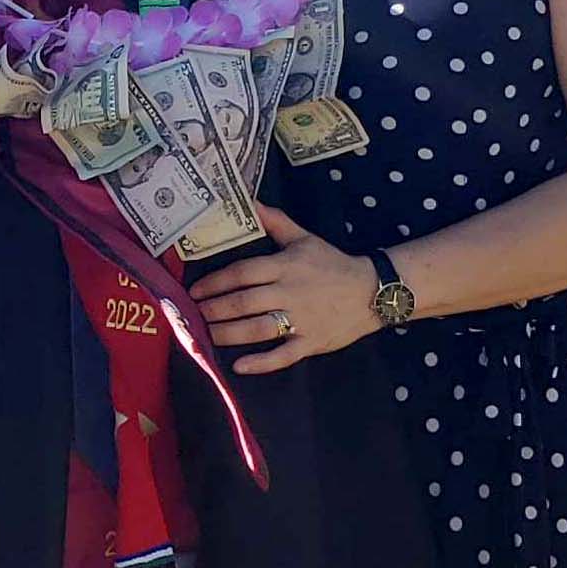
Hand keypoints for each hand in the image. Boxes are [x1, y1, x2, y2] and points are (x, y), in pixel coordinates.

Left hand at [188, 202, 374, 374]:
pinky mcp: (311, 342)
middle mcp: (290, 292)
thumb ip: (275, 221)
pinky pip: (283, 355)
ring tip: (206, 335)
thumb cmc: (333, 264)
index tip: (195, 291)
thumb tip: (249, 201)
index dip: (215, 282)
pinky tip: (239, 366)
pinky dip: (261, 362)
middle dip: (214, 310)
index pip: (242, 273)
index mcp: (285, 265)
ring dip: (228, 334)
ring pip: (257, 329)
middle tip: (193, 315)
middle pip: (244, 302)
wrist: (373, 291)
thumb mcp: (304, 238)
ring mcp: (301, 319)